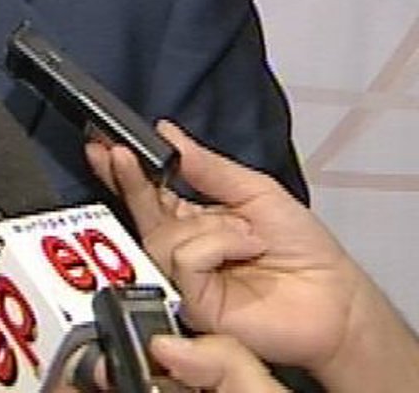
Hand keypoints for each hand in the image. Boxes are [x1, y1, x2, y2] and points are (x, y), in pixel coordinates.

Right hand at [86, 120, 418, 391]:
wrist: (334, 301)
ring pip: (160, 236)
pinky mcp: (191, 303)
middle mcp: (181, 246)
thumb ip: (206, 166)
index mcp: (191, 218)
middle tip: (117, 153)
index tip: (104, 142)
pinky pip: (183, 259)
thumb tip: (167, 133)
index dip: (123, 168)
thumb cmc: (303, 249)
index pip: (146, 190)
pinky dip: (215, 246)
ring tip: (249, 235)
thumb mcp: (254, 190)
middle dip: (127, 178)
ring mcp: (183, 277)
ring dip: (209, 226)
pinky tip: (244, 248)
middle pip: (138, 210)